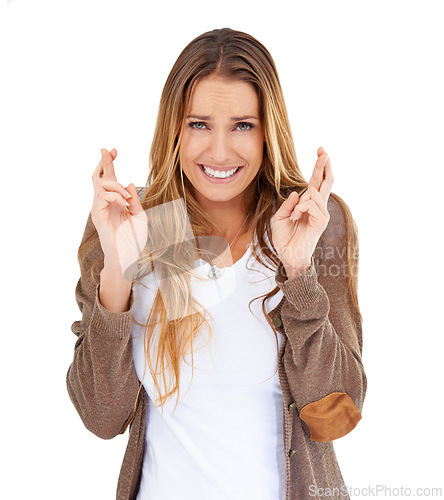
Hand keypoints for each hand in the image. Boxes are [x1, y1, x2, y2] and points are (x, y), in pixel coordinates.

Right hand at [91, 148, 147, 278]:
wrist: (127, 256)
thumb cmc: (133, 238)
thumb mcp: (139, 215)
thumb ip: (134, 200)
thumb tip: (129, 183)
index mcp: (115, 201)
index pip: (110, 178)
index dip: (110, 163)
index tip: (114, 150)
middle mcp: (105, 202)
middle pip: (99, 176)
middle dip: (104, 162)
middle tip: (108, 150)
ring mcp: (100, 208)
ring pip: (101, 184)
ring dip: (115, 185)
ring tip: (127, 197)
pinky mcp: (97, 215)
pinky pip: (102, 196)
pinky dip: (114, 196)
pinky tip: (124, 202)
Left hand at [272, 146, 333, 276]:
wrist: (288, 256)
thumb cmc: (285, 239)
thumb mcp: (279, 218)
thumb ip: (287, 205)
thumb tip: (297, 193)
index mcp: (308, 204)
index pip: (316, 182)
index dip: (319, 167)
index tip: (320, 151)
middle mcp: (317, 207)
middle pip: (325, 181)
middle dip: (324, 165)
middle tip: (323, 151)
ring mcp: (321, 214)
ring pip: (315, 193)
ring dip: (301, 202)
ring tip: (294, 217)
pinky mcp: (322, 221)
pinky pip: (313, 204)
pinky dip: (301, 209)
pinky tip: (296, 218)